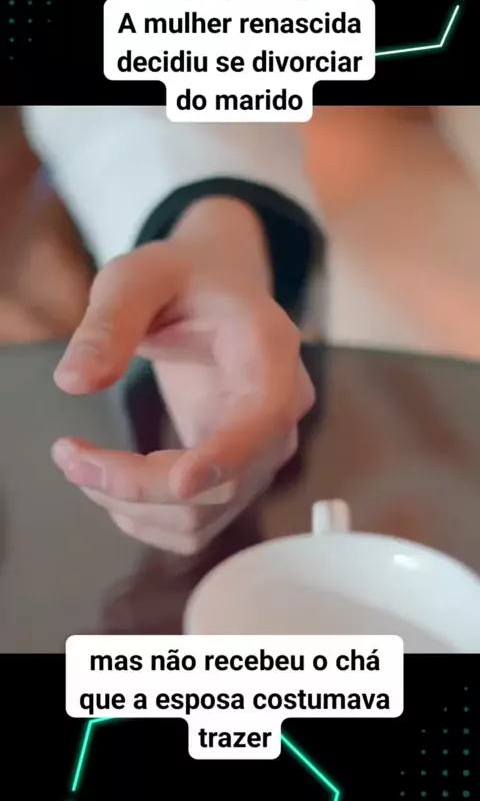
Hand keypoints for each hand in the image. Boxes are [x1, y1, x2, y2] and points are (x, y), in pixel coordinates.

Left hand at [51, 198, 314, 553]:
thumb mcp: (137, 277)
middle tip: (68, 453)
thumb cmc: (180, 277)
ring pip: (204, 514)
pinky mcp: (236, 474)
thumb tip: (73, 381)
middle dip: (138, 484)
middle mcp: (279, 408)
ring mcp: (261, 449)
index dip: (228, 455)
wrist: (212, 294)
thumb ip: (108, 321)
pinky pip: (196, 523)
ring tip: (78, 461)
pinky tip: (109, 479)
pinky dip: (144, 516)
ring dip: (131, 505)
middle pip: (224, 481)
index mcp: (269, 349)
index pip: (266, 415)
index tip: (179, 482)